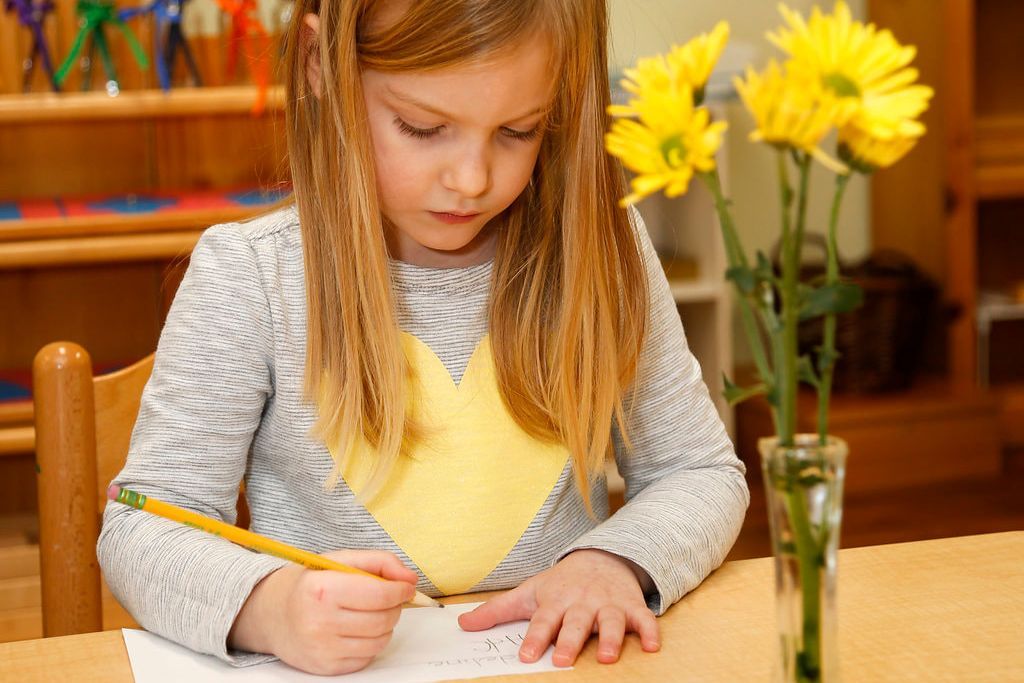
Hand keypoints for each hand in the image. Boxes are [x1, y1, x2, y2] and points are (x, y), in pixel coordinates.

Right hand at [228, 550, 417, 674]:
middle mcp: (319, 621)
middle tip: (389, 599)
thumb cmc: (311, 584)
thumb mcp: (340, 560)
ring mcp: (322, 648)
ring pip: (379, 641)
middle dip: (395, 607)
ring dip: (385, 626)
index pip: (379, 594)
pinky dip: (371, 643)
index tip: (405, 587)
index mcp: (322, 589)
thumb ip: (379, 562)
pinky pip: (367, 657)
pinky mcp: (326, 668)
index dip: (400, 590)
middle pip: (383, 619)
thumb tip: (410, 579)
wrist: (272, 615)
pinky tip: (357, 630)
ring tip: (372, 613)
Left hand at [458, 549, 658, 666]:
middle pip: (576, 623)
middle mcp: (582, 603)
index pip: (543, 621)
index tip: (527, 656)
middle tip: (564, 660)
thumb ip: (497, 610)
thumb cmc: (561, 582)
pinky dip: (650, 630)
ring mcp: (608, 604)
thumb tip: (463, 625)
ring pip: (611, 621)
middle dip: (571, 640)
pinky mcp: (631, 605)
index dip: (535, 638)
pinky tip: (653, 645)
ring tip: (607, 656)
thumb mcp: (529, 592)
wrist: (601, 557)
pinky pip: (644, 618)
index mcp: (555, 601)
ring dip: (611, 638)